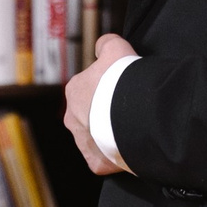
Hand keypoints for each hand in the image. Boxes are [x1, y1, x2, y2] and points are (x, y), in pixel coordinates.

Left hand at [64, 31, 138, 176]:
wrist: (134, 113)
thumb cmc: (123, 80)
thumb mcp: (117, 49)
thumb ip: (107, 44)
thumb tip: (102, 45)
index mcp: (74, 91)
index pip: (90, 89)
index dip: (108, 89)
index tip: (124, 90)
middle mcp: (71, 118)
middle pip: (90, 116)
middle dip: (106, 115)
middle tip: (129, 111)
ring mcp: (82, 142)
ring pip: (96, 139)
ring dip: (110, 136)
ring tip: (132, 130)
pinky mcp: (96, 162)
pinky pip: (106, 159)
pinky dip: (116, 155)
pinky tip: (131, 147)